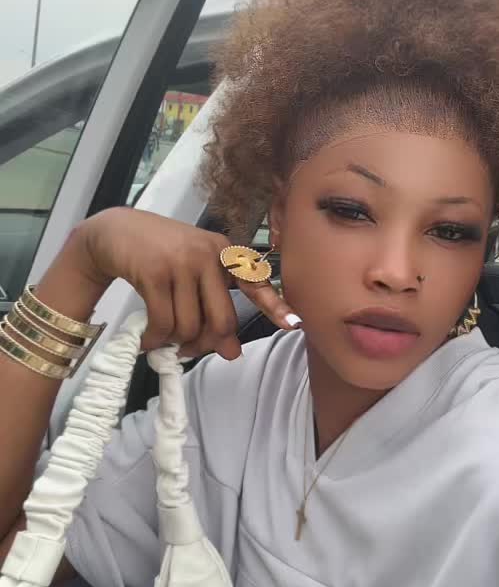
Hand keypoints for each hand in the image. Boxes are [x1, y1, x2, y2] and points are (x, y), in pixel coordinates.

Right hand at [61, 208, 299, 360]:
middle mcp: (208, 255)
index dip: (274, 305)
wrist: (116, 232)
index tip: (294, 325)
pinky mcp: (155, 273)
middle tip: (189, 351)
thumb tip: (232, 354)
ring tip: (163, 340)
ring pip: (190, 325)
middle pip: (221, 319)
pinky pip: (163, 323)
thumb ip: (213, 308)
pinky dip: (155, 340)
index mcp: (224, 252)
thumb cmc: (161, 255)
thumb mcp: (193, 272)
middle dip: (206, 344)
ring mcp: (182, 262)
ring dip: (175, 343)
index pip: (254, 281)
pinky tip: (148, 340)